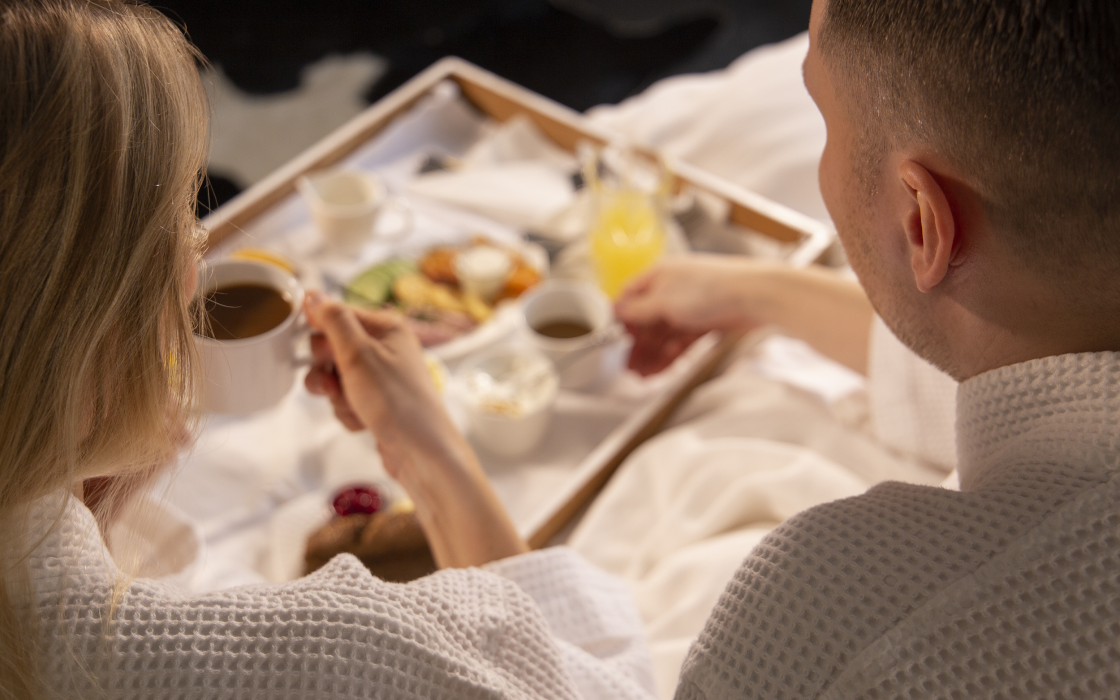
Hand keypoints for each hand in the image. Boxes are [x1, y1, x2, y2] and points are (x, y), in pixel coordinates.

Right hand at [302, 291, 527, 566]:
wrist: (422, 453)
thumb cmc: (397, 402)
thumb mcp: (359, 354)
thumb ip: (333, 321)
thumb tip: (312, 294)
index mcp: (387, 327)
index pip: (336, 315)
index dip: (321, 336)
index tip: (319, 354)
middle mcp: (386, 348)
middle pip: (332, 348)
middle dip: (327, 371)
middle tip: (338, 385)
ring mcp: (382, 377)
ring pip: (335, 378)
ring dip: (338, 396)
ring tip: (356, 407)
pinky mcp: (378, 403)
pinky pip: (346, 401)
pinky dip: (348, 412)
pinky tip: (364, 422)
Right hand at [616, 255, 774, 374]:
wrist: (755, 296)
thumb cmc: (711, 288)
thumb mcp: (664, 300)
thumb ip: (638, 309)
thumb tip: (618, 310)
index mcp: (659, 275)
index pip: (630, 297)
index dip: (620, 320)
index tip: (614, 341)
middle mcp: (673, 289)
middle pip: (647, 320)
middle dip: (637, 345)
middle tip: (628, 367)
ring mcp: (690, 307)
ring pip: (664, 335)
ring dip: (652, 355)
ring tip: (643, 376)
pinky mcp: (707, 322)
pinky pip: (682, 342)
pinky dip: (671, 356)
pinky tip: (662, 370)